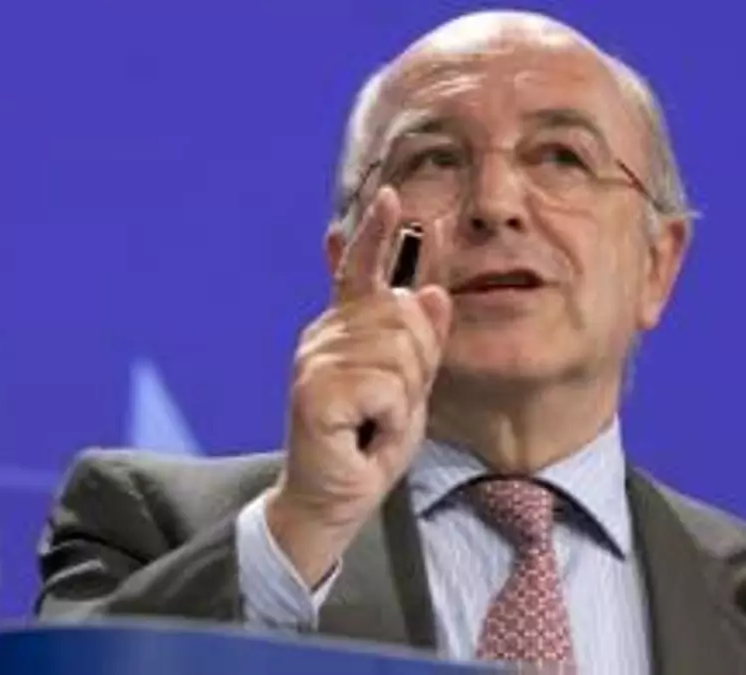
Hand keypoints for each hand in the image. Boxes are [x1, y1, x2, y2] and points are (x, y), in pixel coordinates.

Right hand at [267, 187, 452, 587]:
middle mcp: (323, 336)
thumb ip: (420, 342)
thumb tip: (431, 290)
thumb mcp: (408, 388)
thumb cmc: (368, 441)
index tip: (391, 196)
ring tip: (374, 421)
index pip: (361, 272)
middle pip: (400, 316)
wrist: (333, 498)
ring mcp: (314, 361)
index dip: (377, 234)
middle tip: (389, 405)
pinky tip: (365, 434)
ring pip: (397, 352)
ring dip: (402, 398)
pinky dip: (389, 419)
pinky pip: (384, 388)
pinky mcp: (314, 393)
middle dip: (415, 365)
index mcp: (343, 329)